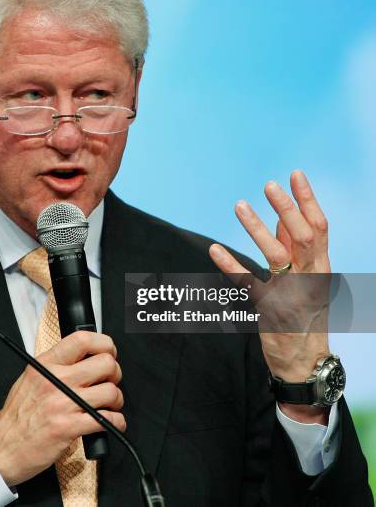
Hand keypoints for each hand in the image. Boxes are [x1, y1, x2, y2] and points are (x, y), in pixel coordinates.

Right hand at [0, 331, 124, 486]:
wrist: (1, 449)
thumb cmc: (17, 416)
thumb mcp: (31, 378)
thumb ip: (56, 365)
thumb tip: (84, 357)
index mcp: (46, 364)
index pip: (82, 339)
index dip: (104, 343)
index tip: (109, 352)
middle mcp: (56, 380)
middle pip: (104, 363)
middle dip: (115, 373)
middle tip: (110, 381)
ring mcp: (63, 404)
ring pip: (110, 391)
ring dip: (117, 400)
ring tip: (110, 405)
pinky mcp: (68, 428)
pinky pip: (107, 420)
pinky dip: (116, 422)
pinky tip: (112, 422)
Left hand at [209, 170, 330, 421]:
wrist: (304, 362)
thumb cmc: (305, 315)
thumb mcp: (308, 280)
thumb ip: (295, 250)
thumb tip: (281, 219)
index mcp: (321, 267)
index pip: (320, 227)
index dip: (307, 200)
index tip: (295, 175)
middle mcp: (311, 278)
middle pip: (304, 236)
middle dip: (287, 208)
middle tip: (269, 185)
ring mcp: (291, 294)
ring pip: (276, 255)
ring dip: (257, 228)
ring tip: (239, 205)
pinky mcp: (268, 310)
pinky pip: (246, 283)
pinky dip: (230, 264)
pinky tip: (214, 248)